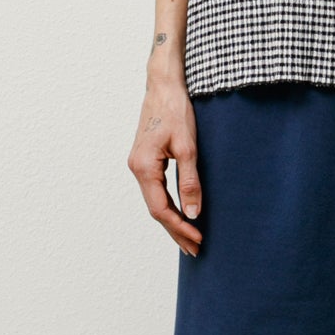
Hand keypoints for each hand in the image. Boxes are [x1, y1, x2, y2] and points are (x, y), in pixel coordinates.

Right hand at [126, 72, 203, 256]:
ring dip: (173, 221)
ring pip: (155, 202)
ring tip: (190, 239)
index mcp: (144, 167)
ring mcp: (139, 165)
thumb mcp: (188, 147)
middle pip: (156, 210)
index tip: (198, 239)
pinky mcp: (145, 161)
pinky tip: (181, 214)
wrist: (164, 85)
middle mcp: (136, 169)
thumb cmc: (176, 110)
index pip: (161, 209)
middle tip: (196, 249)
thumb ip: (190, 182)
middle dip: (176, 231)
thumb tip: (193, 213)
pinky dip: (169, 206)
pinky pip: (156, 190)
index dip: (180, 227)